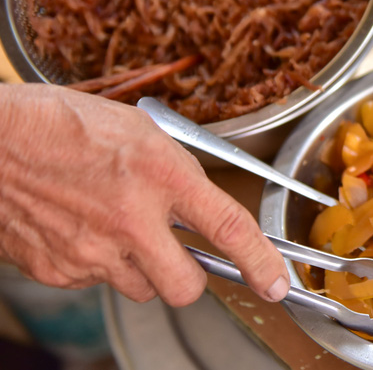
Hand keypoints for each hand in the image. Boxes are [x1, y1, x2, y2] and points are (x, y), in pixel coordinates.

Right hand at [0, 84, 288, 306]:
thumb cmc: (60, 123)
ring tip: (117, 228)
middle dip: (190, 278)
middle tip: (179, 254)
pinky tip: (81, 227)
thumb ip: (176, 168)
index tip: (275, 281)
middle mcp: (130, 219)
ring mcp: (91, 251)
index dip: (260, 262)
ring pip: (140, 289)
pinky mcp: (58, 270)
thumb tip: (197, 199)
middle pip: (185, 287)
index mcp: (160, 173)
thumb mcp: (139, 129)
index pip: (228, 228)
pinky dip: (98, 263)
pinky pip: (96, 282)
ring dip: (141, 269)